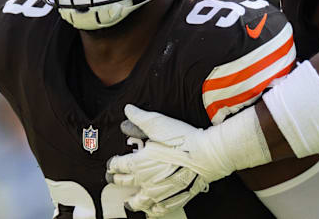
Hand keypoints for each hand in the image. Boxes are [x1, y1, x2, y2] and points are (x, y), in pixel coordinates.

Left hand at [106, 105, 233, 215]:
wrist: (206, 155)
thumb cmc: (182, 139)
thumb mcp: (158, 123)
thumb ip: (140, 118)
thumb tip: (128, 110)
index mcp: (137, 163)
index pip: (117, 166)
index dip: (112, 164)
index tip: (111, 164)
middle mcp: (145, 181)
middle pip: (124, 183)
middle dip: (116, 181)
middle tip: (112, 180)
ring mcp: (159, 192)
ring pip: (140, 202)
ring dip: (132, 202)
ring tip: (129, 203)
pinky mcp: (174, 198)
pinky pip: (161, 209)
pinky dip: (154, 211)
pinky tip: (152, 211)